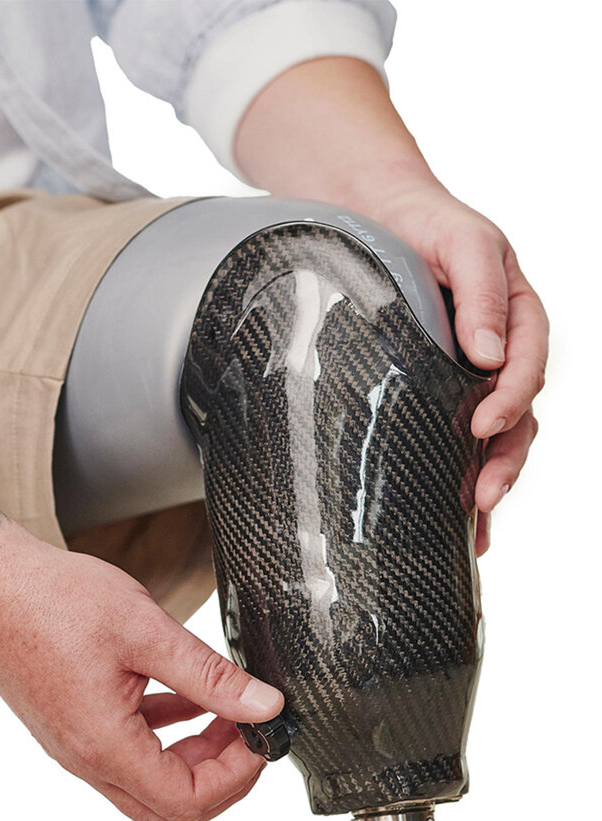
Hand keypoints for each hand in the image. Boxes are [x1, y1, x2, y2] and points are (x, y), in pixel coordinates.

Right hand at [0, 525, 284, 820]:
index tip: (263, 735)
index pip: (188, 800)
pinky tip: (183, 695)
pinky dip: (162, 736)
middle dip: (220, 780)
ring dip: (191, 757)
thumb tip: (265, 706)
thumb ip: (210, 677)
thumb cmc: (49, 598)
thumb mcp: (146, 632)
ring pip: (145, 785)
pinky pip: (123, 753)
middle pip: (167, 811)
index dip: (238, 776)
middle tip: (248, 734)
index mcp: (104, 745)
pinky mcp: (65, 724)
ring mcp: (71, 745)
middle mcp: (84, 758)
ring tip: (224, 710)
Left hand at [358, 178, 548, 554]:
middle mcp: (497, 353)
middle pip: (516, 413)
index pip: (526, 365)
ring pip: (490, 436)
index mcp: (516, 318)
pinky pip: (450, 438)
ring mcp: (466, 377)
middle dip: (503, 458)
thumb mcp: (463, 245)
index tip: (483, 424)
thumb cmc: (426, 225)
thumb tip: (488, 356)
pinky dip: (456, 479)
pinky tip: (454, 522)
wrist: (375, 217)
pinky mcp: (431, 392)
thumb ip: (481, 294)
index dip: (511, 397)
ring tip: (475, 522)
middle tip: (484, 495)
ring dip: (487, 479)